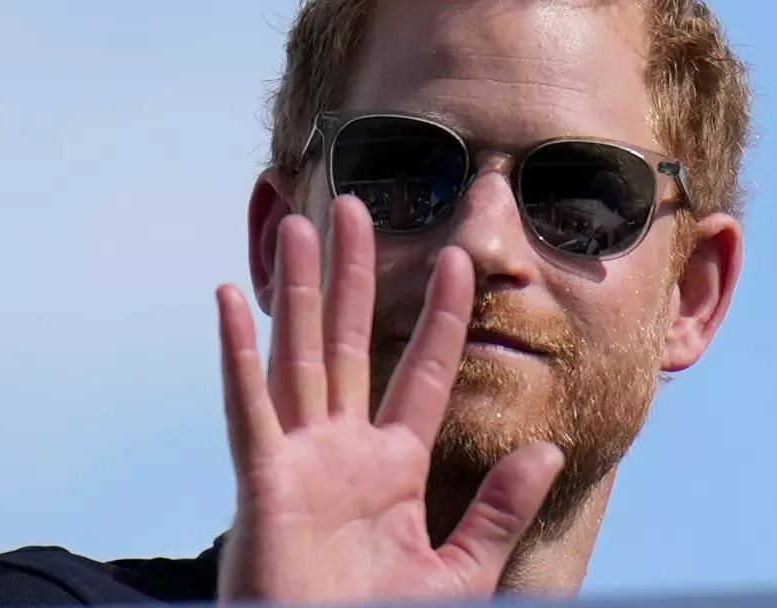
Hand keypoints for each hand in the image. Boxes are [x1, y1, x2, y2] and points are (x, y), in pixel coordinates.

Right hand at [213, 195, 563, 603]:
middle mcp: (345, 450)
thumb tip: (548, 449)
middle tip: (355, 206)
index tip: (457, 261)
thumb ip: (500, 508)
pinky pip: (250, 411)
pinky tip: (229, 301)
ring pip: (301, 356)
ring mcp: (301, 461)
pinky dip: (237, 357)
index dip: (441, 317)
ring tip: (301, 224)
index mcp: (393, 466)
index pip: (423, 373)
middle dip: (353, 274)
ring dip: (298, 290)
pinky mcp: (264, 485)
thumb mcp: (459, 570)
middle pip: (352, 342)